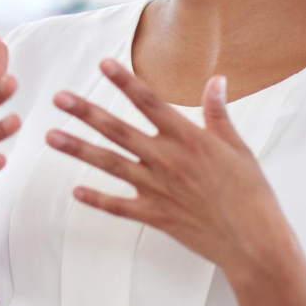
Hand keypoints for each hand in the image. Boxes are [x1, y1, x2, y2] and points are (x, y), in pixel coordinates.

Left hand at [45, 59, 286, 273]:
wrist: (254, 242)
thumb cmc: (252, 193)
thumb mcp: (238, 147)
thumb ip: (218, 113)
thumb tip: (216, 81)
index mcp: (187, 138)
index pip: (149, 102)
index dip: (124, 81)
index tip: (102, 63)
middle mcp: (166, 160)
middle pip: (117, 130)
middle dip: (86, 112)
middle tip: (58, 98)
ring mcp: (157, 189)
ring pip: (109, 164)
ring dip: (78, 149)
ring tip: (51, 136)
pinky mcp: (154, 215)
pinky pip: (118, 206)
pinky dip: (96, 199)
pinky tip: (75, 191)